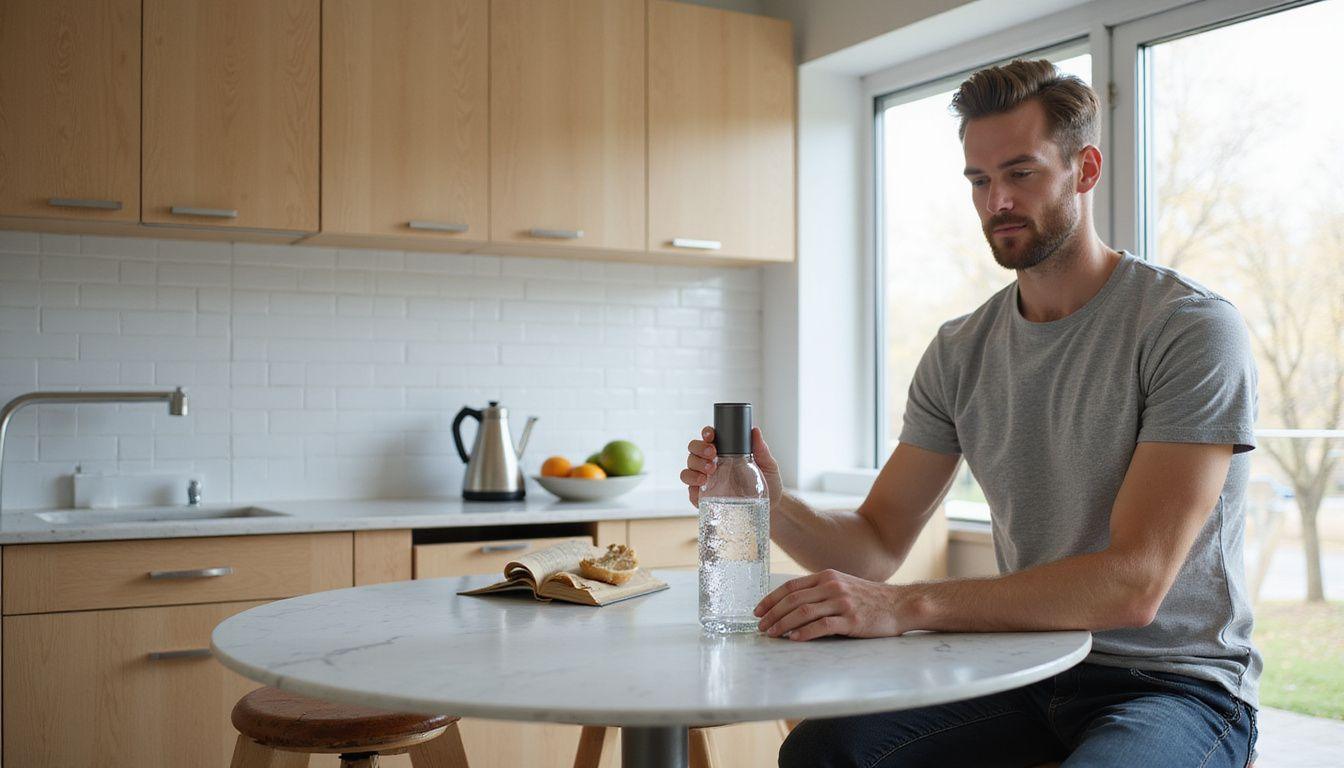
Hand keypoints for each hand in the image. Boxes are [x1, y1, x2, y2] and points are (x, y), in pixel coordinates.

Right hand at [681, 425, 783, 507]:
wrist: (770, 510)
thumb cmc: (768, 485)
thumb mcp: (768, 466)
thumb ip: (761, 450)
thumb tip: (755, 431)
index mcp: (725, 453)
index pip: (709, 438)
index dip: (706, 433)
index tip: (711, 435)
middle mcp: (712, 464)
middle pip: (694, 451)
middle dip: (699, 449)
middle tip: (713, 454)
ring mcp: (706, 482)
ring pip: (688, 468)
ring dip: (694, 466)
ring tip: (709, 471)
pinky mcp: (703, 499)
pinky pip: (690, 490)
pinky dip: (692, 486)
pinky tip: (702, 485)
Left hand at [754, 569, 906, 640]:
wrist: (899, 604)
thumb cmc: (869, 598)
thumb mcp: (842, 586)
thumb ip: (820, 591)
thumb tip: (791, 605)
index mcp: (826, 576)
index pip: (790, 587)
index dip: (771, 599)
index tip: (757, 611)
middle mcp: (832, 586)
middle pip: (793, 600)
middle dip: (772, 614)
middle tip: (761, 627)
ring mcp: (842, 602)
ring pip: (803, 612)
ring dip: (783, 625)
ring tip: (772, 635)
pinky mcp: (851, 619)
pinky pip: (822, 626)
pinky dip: (805, 633)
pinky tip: (794, 639)